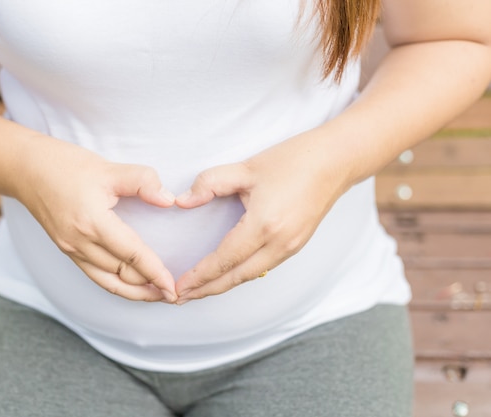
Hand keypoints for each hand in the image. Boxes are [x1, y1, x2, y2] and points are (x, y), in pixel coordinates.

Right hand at [16, 137, 177, 302]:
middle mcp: (80, 243)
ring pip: (107, 281)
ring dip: (133, 292)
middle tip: (173, 294)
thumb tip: (169, 199)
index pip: (132, 255)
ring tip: (155, 296)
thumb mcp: (108, 168)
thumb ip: (142, 181)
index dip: (156, 272)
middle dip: (149, 288)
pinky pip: (94, 275)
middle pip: (121, 275)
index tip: (173, 287)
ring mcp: (71, 249)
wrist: (25, 168)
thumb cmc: (65, 165)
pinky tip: (130, 284)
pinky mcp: (67, 249)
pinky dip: (115, 284)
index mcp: (92, 223)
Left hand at [174, 134, 349, 303]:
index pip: (224, 260)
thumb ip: (210, 183)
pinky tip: (227, 275)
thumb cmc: (293, 160)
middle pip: (236, 277)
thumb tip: (182, 201)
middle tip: (180, 298)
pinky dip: (241, 275)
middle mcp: (279, 243)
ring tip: (199, 291)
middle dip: (207, 290)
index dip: (200, 276)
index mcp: (264, 225)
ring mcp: (290, 247)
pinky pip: (263, 267)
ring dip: (223, 286)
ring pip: (250, 275)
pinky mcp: (296, 245)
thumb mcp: (246, 167)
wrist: (336, 161)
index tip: (178, 287)